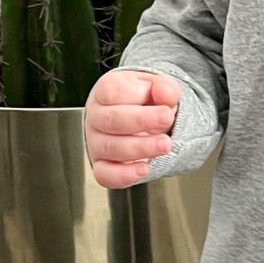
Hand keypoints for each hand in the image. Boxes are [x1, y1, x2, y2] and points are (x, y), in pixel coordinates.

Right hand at [84, 69, 180, 188]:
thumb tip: (165, 92)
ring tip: (164, 145)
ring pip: (111, 148)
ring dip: (141, 148)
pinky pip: (105, 174)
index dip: (138, 98)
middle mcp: (97, 116)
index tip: (165, 108)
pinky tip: (144, 169)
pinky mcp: (101, 165)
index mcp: (106, 90)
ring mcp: (96, 142)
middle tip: (167, 121)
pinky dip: (124, 175)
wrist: (144, 120)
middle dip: (142, 122)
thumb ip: (164, 87)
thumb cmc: (145, 101)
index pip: (113, 92)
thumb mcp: (158, 87)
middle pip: (111, 119)